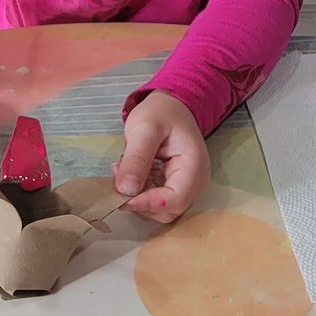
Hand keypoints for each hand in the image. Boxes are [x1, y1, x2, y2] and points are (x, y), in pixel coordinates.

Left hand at [114, 90, 207, 223]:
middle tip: (119, 178)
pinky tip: (131, 173)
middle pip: (168, 210)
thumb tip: (126, 191)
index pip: (175, 199)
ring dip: (138, 197)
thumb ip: (136, 158)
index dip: (148, 204)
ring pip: (160, 209)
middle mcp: (196, 181)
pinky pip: (157, 200)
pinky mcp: (175, 186)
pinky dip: (140, 192)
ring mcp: (187, 185)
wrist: (171, 106)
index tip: (121, 198)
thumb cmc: (161, 112)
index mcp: (194, 165)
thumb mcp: (144, 128)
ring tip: (123, 171)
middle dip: (140, 201)